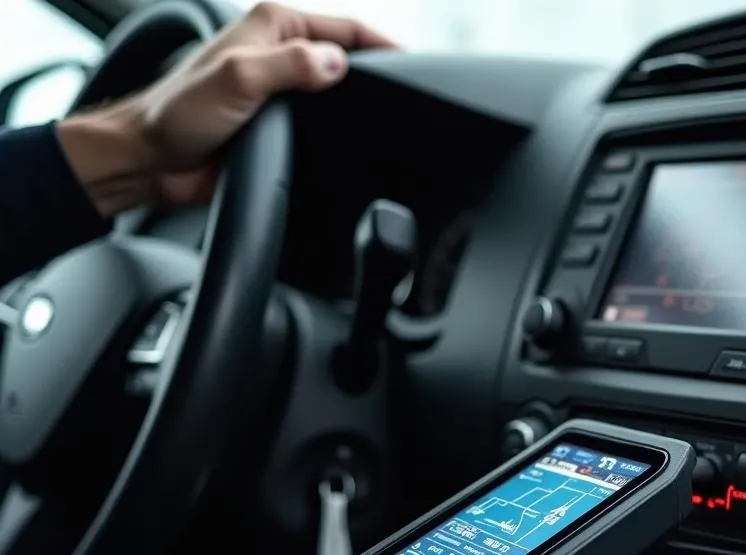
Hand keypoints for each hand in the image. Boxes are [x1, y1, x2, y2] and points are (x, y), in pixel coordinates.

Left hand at [58, 3, 395, 215]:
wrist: (153, 160)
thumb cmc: (179, 113)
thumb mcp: (239, 79)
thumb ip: (291, 66)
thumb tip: (338, 64)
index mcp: (273, 25)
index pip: (345, 28)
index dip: (383, 46)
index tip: (413, 66)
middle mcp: (278, 52)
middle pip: (345, 57)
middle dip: (375, 75)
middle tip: (405, 98)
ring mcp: (279, 89)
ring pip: (335, 92)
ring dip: (356, 105)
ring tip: (386, 120)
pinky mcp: (277, 123)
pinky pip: (320, 123)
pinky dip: (338, 130)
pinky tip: (351, 143)